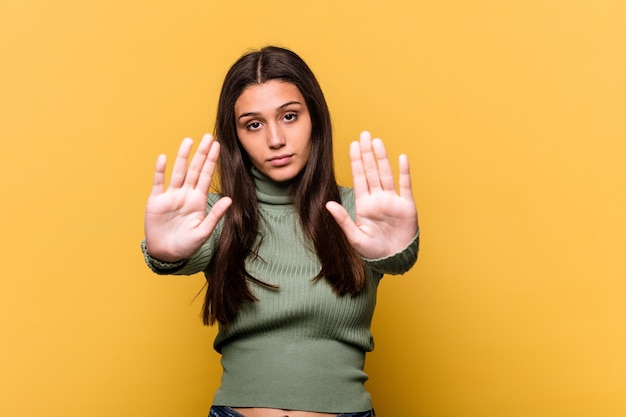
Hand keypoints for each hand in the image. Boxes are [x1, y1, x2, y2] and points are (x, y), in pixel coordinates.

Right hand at [144, 134, 231, 261]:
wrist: (167, 254)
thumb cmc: (187, 245)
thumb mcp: (204, 231)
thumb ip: (215, 215)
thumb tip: (230, 200)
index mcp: (198, 200)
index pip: (207, 176)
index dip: (212, 161)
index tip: (217, 146)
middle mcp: (185, 194)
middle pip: (194, 170)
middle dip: (201, 154)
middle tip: (208, 137)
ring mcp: (171, 196)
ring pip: (178, 172)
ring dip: (183, 157)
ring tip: (188, 141)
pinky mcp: (156, 201)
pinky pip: (159, 183)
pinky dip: (160, 171)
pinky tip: (164, 158)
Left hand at [326, 131, 418, 258]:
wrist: (394, 259)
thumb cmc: (373, 251)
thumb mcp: (355, 237)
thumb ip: (342, 220)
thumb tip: (328, 204)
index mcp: (364, 204)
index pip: (359, 178)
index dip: (356, 161)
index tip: (353, 145)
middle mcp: (378, 198)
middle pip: (372, 171)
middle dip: (367, 153)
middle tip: (364, 134)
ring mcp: (392, 200)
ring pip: (386, 174)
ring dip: (382, 158)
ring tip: (377, 142)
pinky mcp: (407, 206)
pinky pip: (405, 185)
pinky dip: (404, 172)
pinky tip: (402, 158)